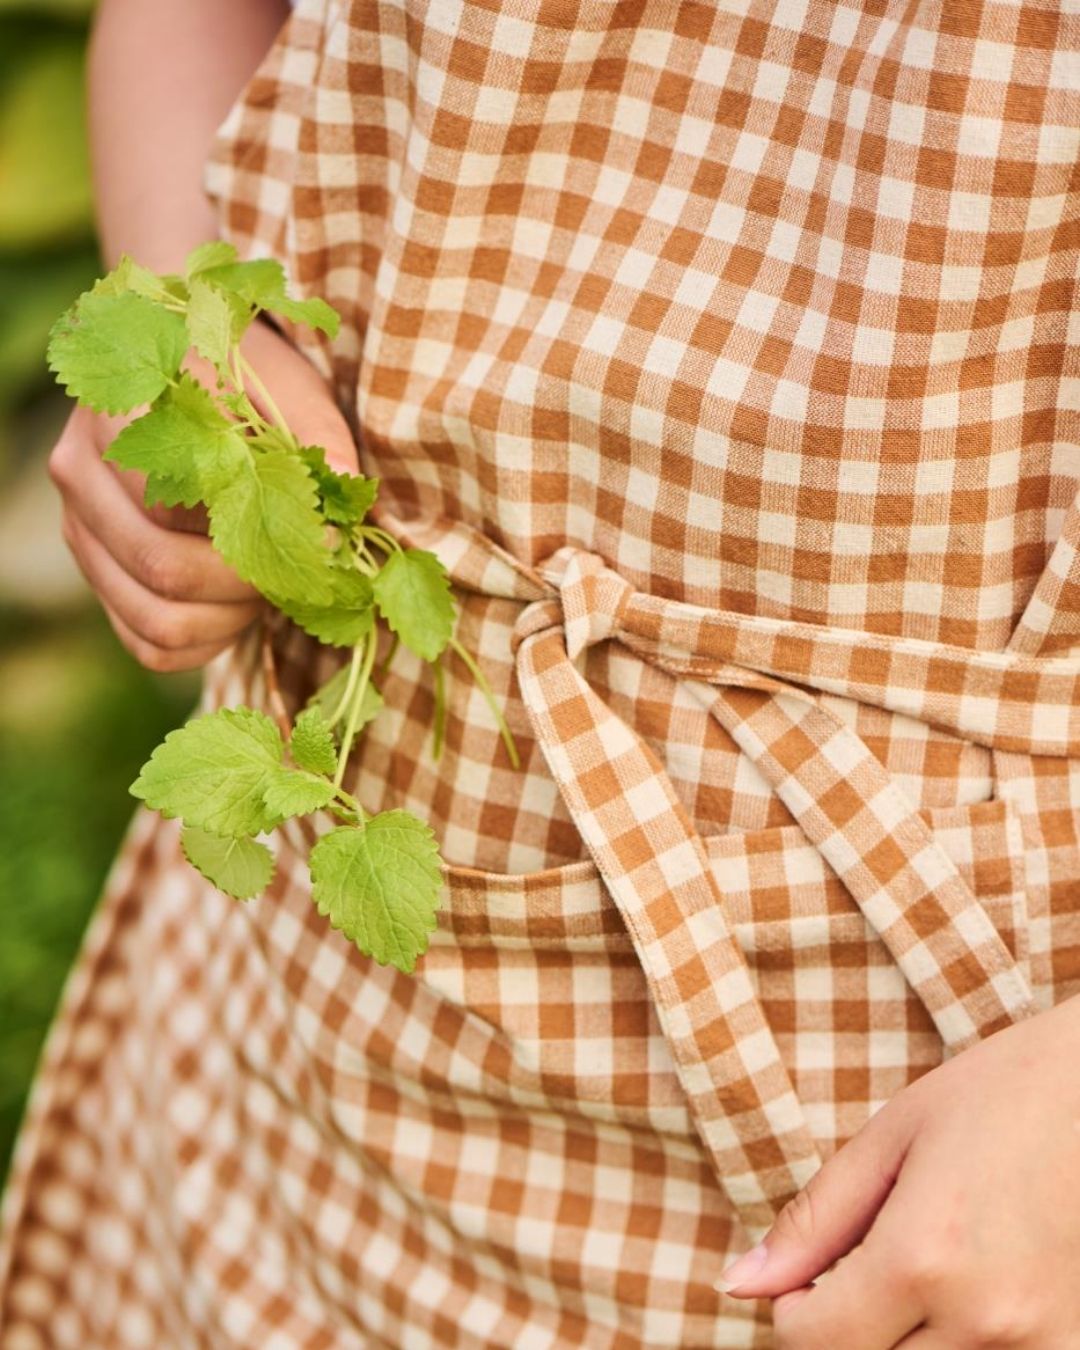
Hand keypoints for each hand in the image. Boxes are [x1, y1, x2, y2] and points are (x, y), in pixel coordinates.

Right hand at [50, 319, 358, 671]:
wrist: (199, 384)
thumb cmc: (251, 384)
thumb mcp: (290, 391)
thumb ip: (316, 436)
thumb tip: (344, 492)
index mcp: (117, 413)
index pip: (173, 500)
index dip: (253, 526)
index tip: (314, 529)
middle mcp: (80, 474)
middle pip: (162, 566)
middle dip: (248, 581)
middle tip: (299, 568)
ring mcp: (80, 531)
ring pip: (155, 616)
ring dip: (231, 618)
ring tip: (271, 585)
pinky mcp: (98, 578)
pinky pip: (149, 644)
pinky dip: (208, 641)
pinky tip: (241, 604)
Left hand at [717, 994, 1079, 1346]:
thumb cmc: (1004, 1091)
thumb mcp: (894, 1137)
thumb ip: (815, 1220)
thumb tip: (740, 1283)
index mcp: (922, 1257)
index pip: (812, 1342)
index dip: (792, 1310)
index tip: (806, 1278)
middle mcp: (984, 1320)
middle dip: (845, 1330)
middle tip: (861, 1274)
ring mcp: (1042, 1347)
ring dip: (906, 1338)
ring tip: (923, 1271)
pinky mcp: (1078, 1348)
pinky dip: (965, 1343)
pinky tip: (968, 1292)